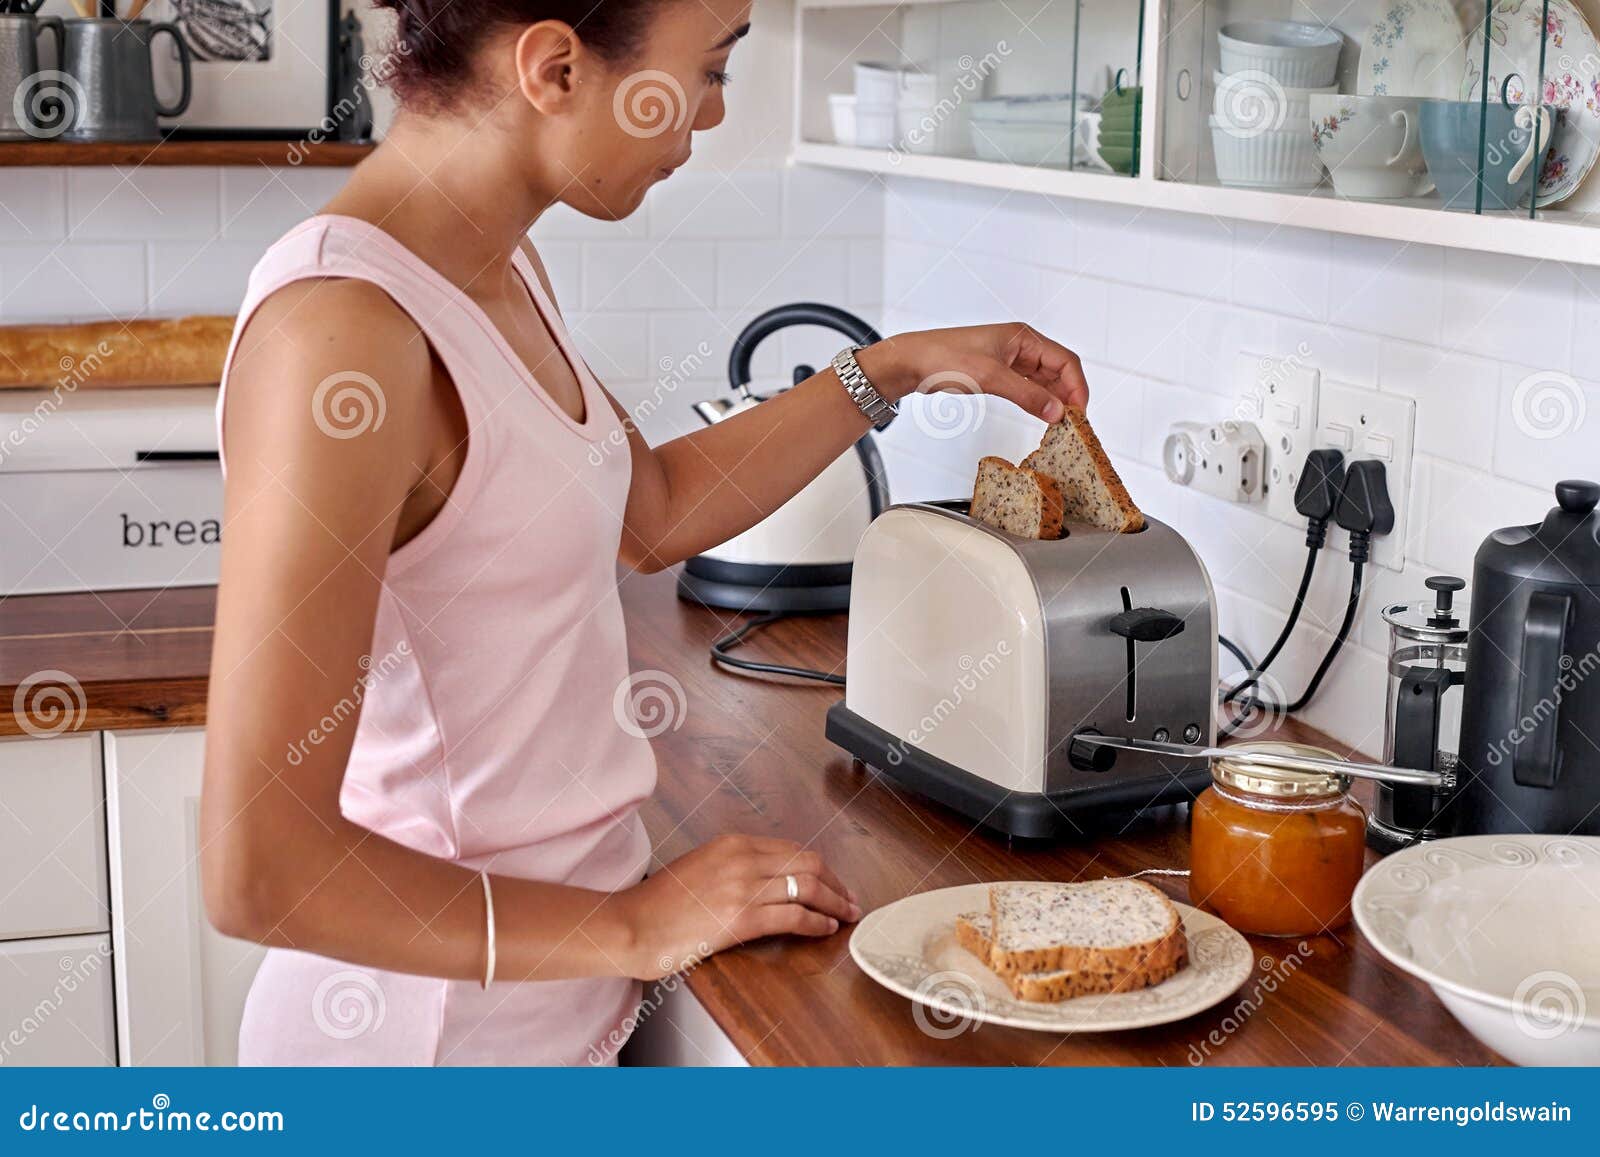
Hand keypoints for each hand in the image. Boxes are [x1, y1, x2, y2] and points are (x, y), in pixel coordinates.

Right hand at [609, 834, 859, 979]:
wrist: (632, 925)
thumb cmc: (658, 903)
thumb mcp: (698, 866)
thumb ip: (732, 866)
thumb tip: (765, 879)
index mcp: (731, 843)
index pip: (791, 849)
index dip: (820, 867)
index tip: (832, 881)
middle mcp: (742, 858)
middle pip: (809, 862)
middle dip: (837, 883)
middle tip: (850, 900)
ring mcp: (743, 887)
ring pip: (808, 887)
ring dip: (835, 903)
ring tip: (846, 915)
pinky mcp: (742, 918)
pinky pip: (794, 916)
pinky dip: (817, 922)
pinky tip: (825, 929)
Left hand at [856, 322, 1089, 423]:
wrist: (911, 362)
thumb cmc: (943, 358)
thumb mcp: (990, 377)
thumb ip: (1026, 395)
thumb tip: (1056, 411)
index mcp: (1023, 337)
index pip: (1065, 360)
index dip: (1077, 387)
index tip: (1079, 413)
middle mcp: (1020, 345)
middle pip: (1058, 370)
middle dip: (1069, 395)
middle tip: (1074, 423)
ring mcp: (1009, 359)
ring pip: (1044, 380)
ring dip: (1054, 399)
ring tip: (1061, 423)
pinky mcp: (998, 373)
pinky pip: (1028, 386)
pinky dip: (1037, 400)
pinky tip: (1042, 414)